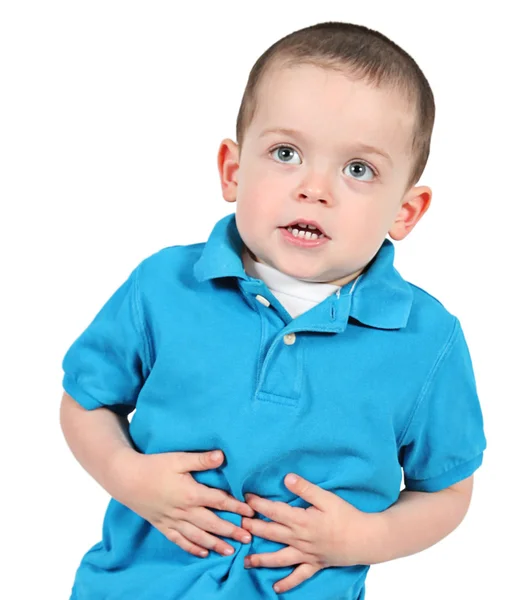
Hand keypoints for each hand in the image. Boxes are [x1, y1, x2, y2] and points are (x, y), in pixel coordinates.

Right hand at [113, 448, 254, 557]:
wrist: (126, 479)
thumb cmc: (153, 466)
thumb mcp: (178, 459)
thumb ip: (201, 460)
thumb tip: (222, 456)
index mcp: (190, 493)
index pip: (219, 502)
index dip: (236, 507)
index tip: (251, 512)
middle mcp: (183, 511)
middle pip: (212, 523)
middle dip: (231, 531)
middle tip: (248, 538)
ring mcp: (172, 520)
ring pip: (198, 536)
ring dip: (215, 543)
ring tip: (230, 551)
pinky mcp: (162, 525)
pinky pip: (179, 540)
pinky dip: (192, 548)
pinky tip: (203, 553)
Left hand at [242, 474, 381, 593]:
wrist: (366, 539)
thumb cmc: (347, 516)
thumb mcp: (327, 498)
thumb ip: (306, 489)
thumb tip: (287, 478)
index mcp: (302, 520)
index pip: (275, 511)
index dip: (259, 504)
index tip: (246, 498)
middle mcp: (300, 539)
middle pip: (271, 533)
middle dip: (253, 528)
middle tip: (237, 524)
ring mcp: (306, 554)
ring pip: (280, 558)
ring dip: (262, 559)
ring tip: (246, 561)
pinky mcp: (315, 565)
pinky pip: (299, 576)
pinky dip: (287, 583)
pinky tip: (276, 589)